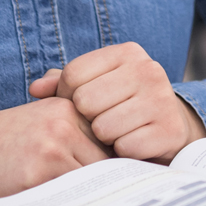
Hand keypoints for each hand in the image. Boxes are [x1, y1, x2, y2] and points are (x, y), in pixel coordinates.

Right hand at [0, 97, 108, 204]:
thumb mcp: (35, 125)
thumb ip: (73, 135)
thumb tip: (122, 166)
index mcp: (68, 107)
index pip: (114, 141)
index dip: (116, 167)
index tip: (116, 187)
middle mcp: (65, 121)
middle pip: (111, 162)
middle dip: (108, 186)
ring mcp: (53, 146)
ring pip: (95, 182)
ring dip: (90, 200)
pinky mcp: (39, 173)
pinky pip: (72, 199)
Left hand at [30, 41, 205, 161]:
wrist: (170, 128)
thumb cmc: (122, 104)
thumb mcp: (96, 85)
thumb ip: (63, 83)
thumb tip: (36, 89)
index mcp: (127, 52)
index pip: (73, 74)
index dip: (67, 96)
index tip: (82, 106)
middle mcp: (148, 69)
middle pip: (85, 101)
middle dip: (87, 118)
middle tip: (103, 121)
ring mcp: (162, 100)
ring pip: (103, 127)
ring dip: (104, 138)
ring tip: (118, 132)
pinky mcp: (170, 130)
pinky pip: (124, 148)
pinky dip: (122, 153)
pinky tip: (133, 144)